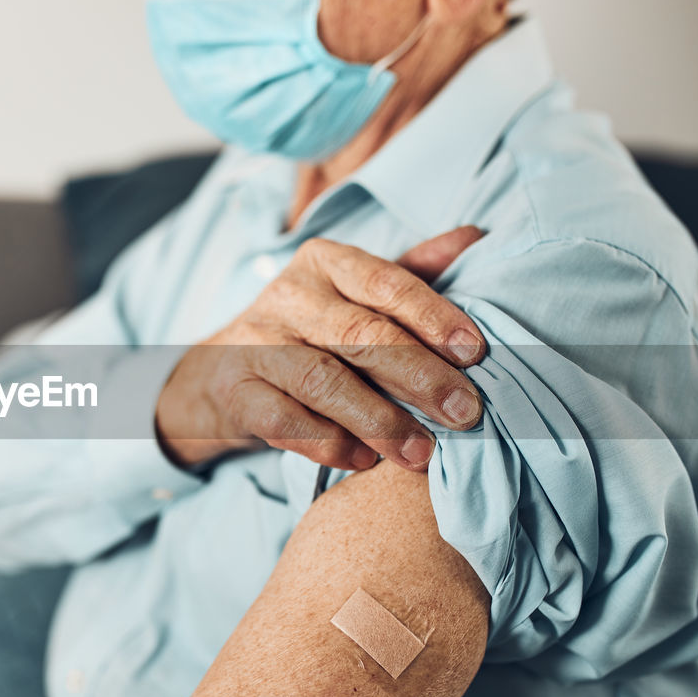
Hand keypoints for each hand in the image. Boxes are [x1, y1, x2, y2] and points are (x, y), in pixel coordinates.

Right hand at [155, 226, 486, 471]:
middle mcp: (287, 295)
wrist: (222, 371)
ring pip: (323, 381)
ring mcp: (255, 343)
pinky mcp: (236, 391)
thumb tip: (473, 237)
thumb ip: (412, 273)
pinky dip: (329, 442)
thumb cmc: (310, 332)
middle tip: (463, 413)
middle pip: (360, 334)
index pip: (385, 282)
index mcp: (325, 262)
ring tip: (420, 452)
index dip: (433, 316)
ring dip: (379, 420)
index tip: (475, 353)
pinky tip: (365, 458)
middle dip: (419, 376)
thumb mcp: (356, 295)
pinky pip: (285, 420)